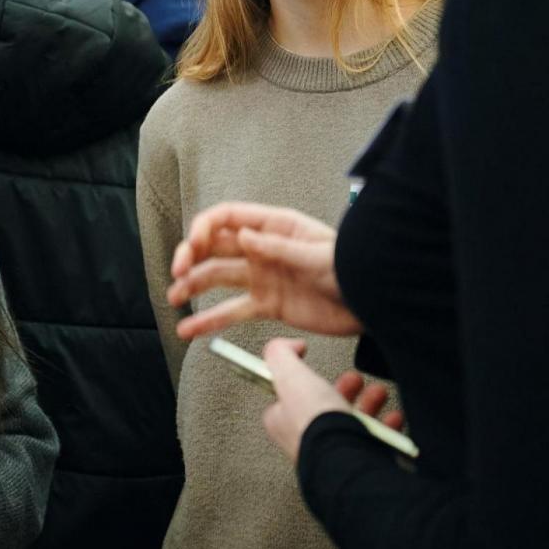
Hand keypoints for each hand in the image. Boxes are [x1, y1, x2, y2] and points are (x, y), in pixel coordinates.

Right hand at [167, 202, 360, 339]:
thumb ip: (280, 249)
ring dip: (193, 286)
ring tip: (173, 299)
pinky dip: (210, 320)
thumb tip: (244, 236)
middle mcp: (262, 249)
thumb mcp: (320, 257)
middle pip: (215, 247)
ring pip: (218, 278)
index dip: (203, 229)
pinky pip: (233, 311)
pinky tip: (189, 330)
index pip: (226, 219)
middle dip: (191, 257)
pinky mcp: (268, 305)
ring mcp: (263, 277)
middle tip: (177, 273)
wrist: (375, 303)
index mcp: (275, 227)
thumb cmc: (355, 270)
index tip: (192, 248)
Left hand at [260, 339, 402, 463]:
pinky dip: (387, 427)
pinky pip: (376, 441)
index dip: (305, 377)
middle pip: (326, 407)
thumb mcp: (289, 375)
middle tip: (356, 379)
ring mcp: (333, 451)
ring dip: (369, 403)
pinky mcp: (359, 460)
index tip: (319, 367)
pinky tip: (393, 418)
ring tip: (379, 393)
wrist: (345, 459)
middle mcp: (306, 439)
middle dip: (345, 388)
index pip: (289, 395)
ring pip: (352, 422)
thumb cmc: (315, 424)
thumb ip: (280, 354)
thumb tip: (290, 345)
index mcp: (284, 421)